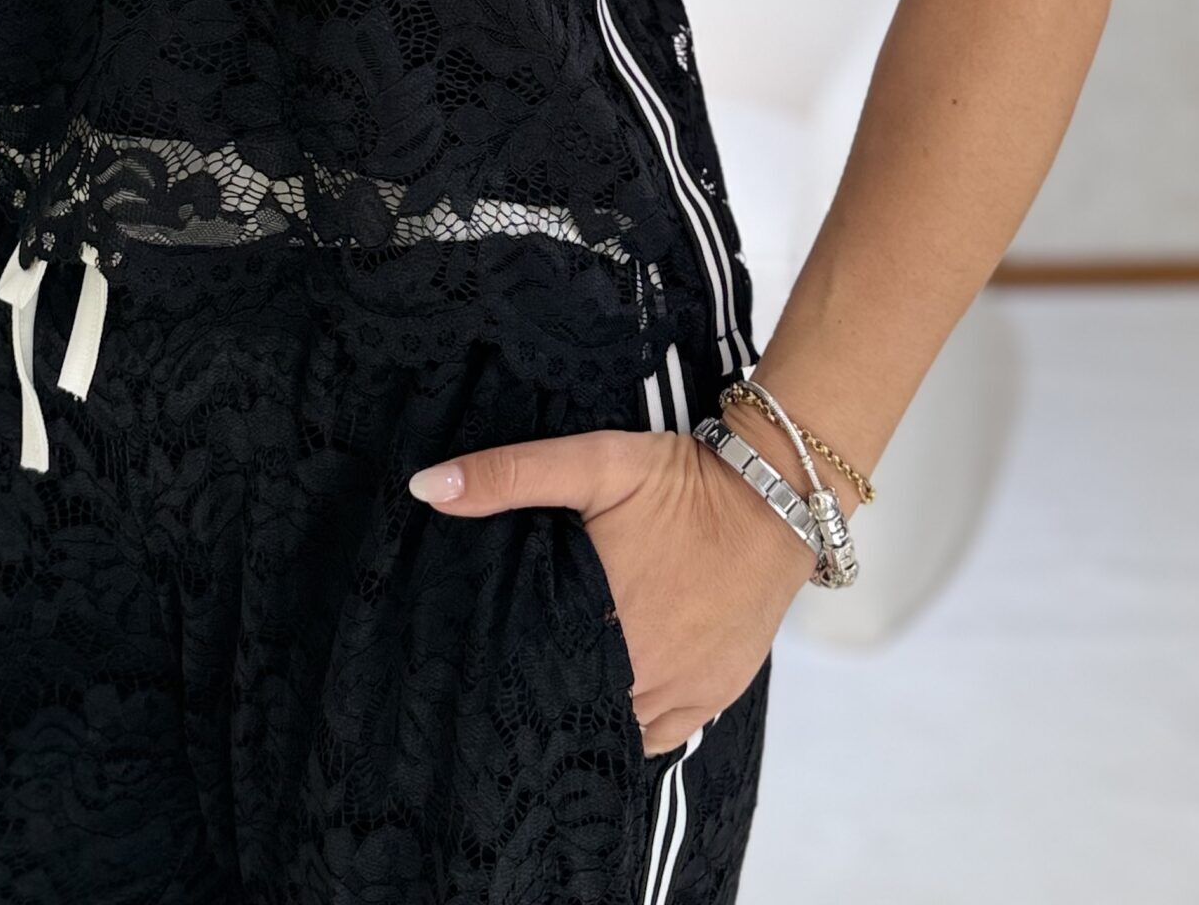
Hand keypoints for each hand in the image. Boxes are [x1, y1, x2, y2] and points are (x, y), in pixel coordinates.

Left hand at [407, 422, 815, 753]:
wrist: (774, 499)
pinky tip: (605, 701)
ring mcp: (681, 693)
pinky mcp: (711, 698)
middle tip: (506, 679)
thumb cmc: (678, 483)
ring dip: (584, 710)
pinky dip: (629, 725)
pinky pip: (655, 737)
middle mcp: (641, 672)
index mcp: (601, 620)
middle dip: (540, 694)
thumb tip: (424, 486)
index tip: (473, 665)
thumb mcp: (593, 462)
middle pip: (570, 704)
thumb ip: (509, 474)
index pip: (531, 674)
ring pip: (612, 727)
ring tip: (550, 690)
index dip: (501, 674)